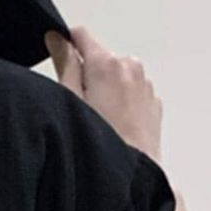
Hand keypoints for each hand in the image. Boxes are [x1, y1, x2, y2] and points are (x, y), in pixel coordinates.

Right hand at [47, 27, 162, 161]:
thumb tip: (57, 39)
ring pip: (116, 77)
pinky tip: (114, 128)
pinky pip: (131, 93)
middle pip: (99, 59)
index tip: (59, 62)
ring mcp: (144, 84)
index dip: (66, 46)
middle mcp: (129, 66)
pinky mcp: (153, 102)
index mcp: (106, 63)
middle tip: (79, 109)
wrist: (134, 175)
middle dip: (87, 77)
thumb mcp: (69, 104)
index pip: (81, 36)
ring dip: (105, 91)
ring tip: (99, 123)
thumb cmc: (101, 145)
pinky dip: (121, 104)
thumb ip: (64, 66)